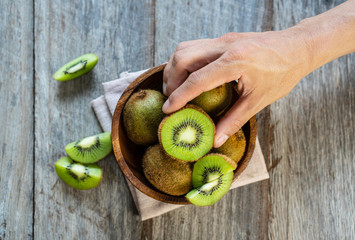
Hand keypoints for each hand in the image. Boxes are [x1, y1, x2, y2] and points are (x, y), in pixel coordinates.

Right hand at [162, 29, 312, 147]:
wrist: (298, 48)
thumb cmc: (283, 73)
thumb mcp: (259, 100)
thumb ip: (234, 120)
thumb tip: (216, 140)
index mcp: (235, 62)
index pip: (197, 80)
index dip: (179, 96)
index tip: (168, 109)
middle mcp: (225, 46)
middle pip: (183, 57)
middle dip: (171, 79)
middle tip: (171, 99)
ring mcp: (223, 40)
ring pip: (185, 48)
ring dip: (175, 68)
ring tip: (176, 88)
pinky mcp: (224, 39)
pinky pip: (195, 46)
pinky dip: (185, 62)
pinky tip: (190, 76)